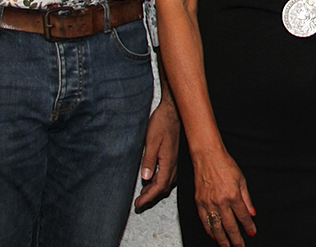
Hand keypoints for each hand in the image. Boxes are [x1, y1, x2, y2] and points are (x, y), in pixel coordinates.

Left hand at [135, 96, 180, 211]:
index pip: (159, 186)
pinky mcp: (174, 156)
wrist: (173, 110)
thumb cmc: (162, 123)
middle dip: (151, 197)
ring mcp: (176, 160)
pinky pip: (169, 175)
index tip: (139, 204)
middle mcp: (174, 163)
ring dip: (156, 190)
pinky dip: (160, 181)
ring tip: (145, 195)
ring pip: (167, 182)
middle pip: (164, 187)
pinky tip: (153, 180)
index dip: (148, 197)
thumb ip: (149, 160)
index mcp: (168, 162)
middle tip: (140, 204)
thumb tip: (145, 178)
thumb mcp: (151, 141)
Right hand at [192, 148, 255, 246]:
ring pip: (216, 227)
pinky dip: (209, 230)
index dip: (248, 227)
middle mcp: (220, 202)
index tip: (252, 234)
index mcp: (233, 195)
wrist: (208, 157)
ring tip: (227, 246)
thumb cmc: (225, 165)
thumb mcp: (242, 180)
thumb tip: (252, 213)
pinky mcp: (199, 203)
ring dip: (222, 239)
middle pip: (229, 226)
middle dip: (236, 239)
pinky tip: (214, 236)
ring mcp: (208, 203)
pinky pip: (204, 221)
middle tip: (240, 246)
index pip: (243, 216)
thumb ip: (247, 199)